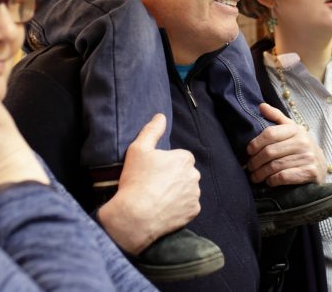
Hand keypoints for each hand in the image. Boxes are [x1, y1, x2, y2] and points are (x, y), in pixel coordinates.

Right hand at [97, 114, 200, 253]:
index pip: (180, 157)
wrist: (136, 216)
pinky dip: (179, 208)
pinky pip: (188, 207)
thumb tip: (161, 116)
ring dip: (177, 192)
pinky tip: (164, 209)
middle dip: (174, 177)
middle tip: (154, 185)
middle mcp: (194, 175)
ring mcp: (195, 195)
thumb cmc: (136, 180)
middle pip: (185, 173)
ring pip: (187, 190)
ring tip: (158, 198)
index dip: (166, 164)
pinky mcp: (193, 212)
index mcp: (184, 158)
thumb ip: (152, 130)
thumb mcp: (138, 149)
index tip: (153, 172)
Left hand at [245, 103, 326, 185]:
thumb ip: (276, 117)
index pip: (270, 133)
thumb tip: (261, 106)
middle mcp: (303, 142)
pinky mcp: (310, 172)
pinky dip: (272, 180)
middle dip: (255, 161)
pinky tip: (269, 181)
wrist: (321, 166)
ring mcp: (308, 157)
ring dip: (260, 173)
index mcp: (296, 129)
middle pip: (270, 151)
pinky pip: (284, 176)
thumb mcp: (291, 129)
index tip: (248, 151)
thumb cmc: (300, 146)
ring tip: (255, 176)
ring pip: (275, 166)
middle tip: (249, 167)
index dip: (255, 143)